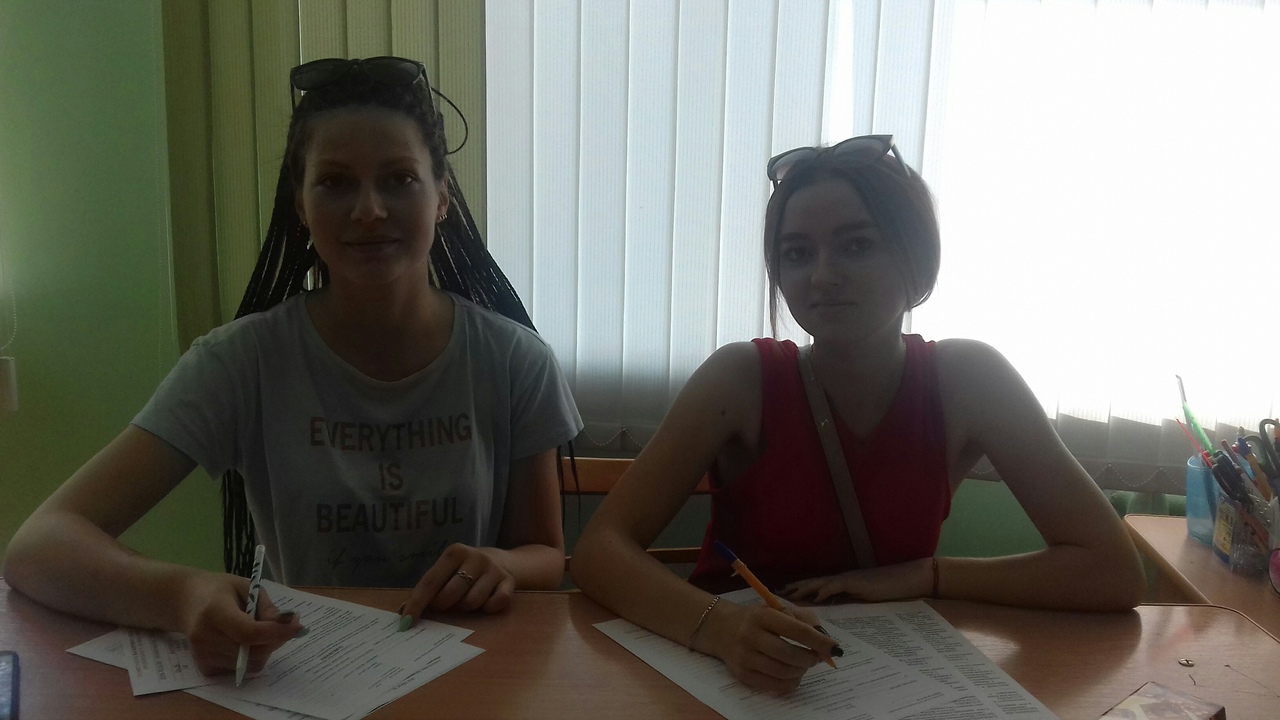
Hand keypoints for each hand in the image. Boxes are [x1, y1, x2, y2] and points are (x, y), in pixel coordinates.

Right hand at [178, 571, 304, 675]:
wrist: (185, 601)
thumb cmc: (219, 590)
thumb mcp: (246, 587)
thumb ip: (266, 607)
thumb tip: (287, 624)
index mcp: (214, 611)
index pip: (248, 632)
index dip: (276, 632)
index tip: (297, 626)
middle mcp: (205, 637)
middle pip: (252, 651)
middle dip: (275, 640)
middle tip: (283, 625)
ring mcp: (203, 656)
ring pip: (251, 663)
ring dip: (265, 648)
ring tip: (259, 629)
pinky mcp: (205, 668)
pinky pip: (241, 669)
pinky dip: (251, 657)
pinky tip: (244, 641)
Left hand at [401, 544, 514, 621]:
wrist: (501, 561)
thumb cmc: (465, 571)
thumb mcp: (446, 573)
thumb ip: (426, 590)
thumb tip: (402, 612)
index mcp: (454, 552)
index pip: (430, 582)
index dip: (417, 603)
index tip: (406, 622)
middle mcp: (475, 557)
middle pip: (449, 594)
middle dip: (444, 605)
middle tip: (447, 604)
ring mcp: (494, 569)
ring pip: (471, 602)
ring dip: (466, 608)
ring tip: (468, 599)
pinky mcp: (509, 581)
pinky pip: (495, 604)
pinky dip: (488, 608)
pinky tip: (487, 601)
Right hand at [697, 600, 837, 693]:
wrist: (721, 629)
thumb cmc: (757, 618)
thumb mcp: (777, 609)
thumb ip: (803, 619)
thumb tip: (825, 641)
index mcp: (762, 615)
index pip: (796, 630)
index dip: (819, 641)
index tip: (835, 648)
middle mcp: (750, 635)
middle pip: (790, 654)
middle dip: (810, 658)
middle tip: (815, 657)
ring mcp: (744, 657)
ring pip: (784, 672)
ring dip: (801, 671)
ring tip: (803, 664)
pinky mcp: (742, 675)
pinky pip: (775, 686)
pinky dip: (790, 682)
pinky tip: (792, 674)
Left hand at [780, 559, 932, 603]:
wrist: (907, 580)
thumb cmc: (889, 591)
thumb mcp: (866, 600)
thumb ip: (851, 604)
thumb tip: (837, 616)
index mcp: (843, 584)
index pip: (818, 586)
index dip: (802, 589)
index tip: (786, 594)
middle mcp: (842, 579)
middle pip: (813, 582)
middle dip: (796, 587)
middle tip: (778, 592)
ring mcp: (848, 579)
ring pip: (820, 583)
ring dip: (804, 588)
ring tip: (789, 593)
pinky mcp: (856, 583)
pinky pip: (836, 586)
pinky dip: (824, 591)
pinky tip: (815, 597)